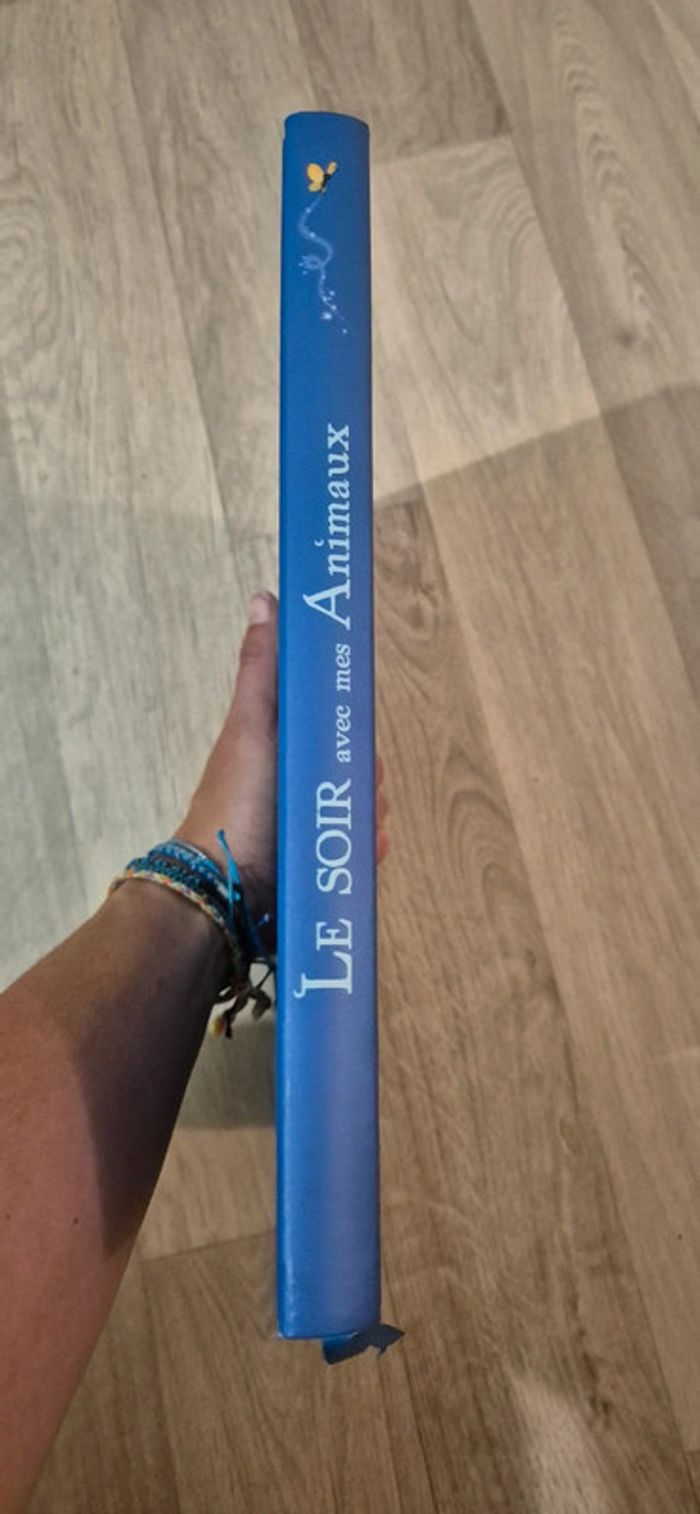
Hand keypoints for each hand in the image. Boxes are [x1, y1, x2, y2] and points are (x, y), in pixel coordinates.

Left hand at [174, 591, 389, 935]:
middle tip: (361, 786)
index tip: (358, 728)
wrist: (223, 893)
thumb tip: (267, 598)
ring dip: (367, 812)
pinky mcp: (312, 864)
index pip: (326, 723)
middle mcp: (286, 785)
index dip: (346, 722)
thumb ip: (262, 668)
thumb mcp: (251, 726)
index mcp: (273, 747)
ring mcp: (299, 826)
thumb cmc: (236, 803)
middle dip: (362, 776)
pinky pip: (353, 850)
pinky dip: (366, 846)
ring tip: (363, 822)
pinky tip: (371, 846)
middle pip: (347, 768)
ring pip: (354, 808)